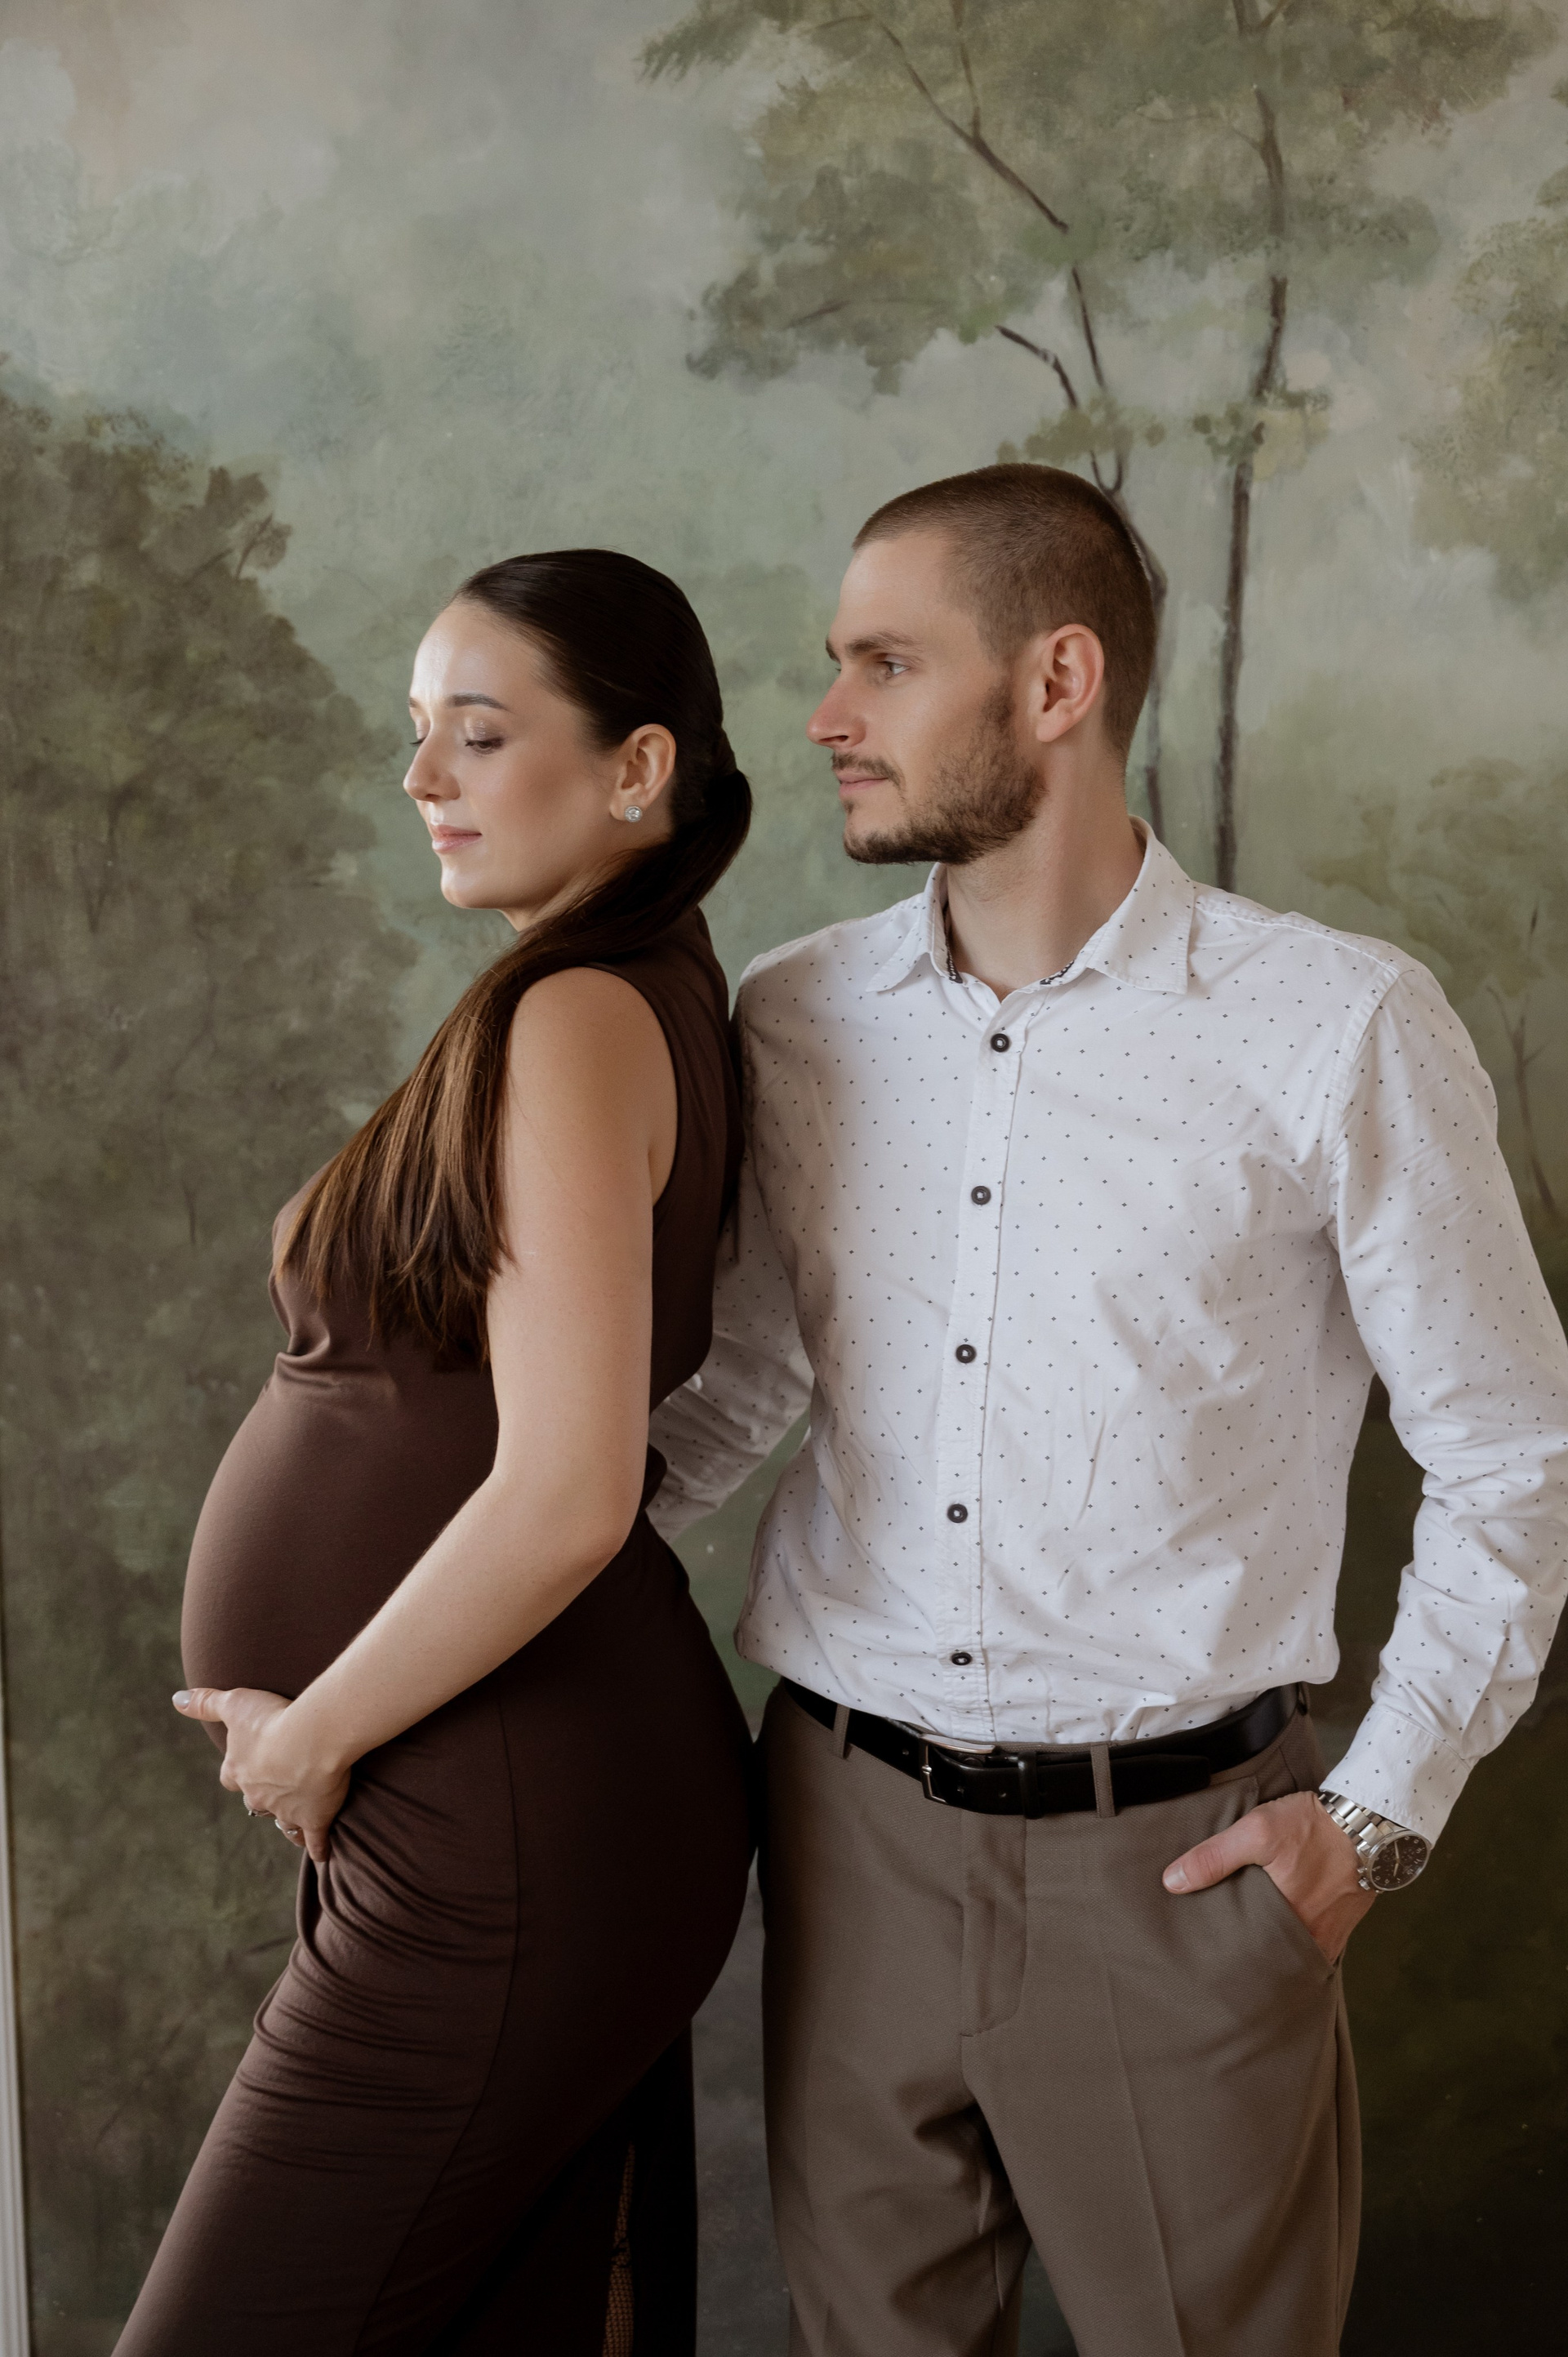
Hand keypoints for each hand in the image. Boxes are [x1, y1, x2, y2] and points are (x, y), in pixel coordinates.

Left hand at [173, 1688, 349, 1865]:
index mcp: (238, 1770)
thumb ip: (205, 1703)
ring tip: (294, 1822)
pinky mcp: (313, 1819)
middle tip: (275, 1791)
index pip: (229, 1777)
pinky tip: (321, 1854)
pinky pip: (313, 1840)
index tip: (242, 1769)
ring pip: (282, 1823)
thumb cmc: (272, 1719)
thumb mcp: (235, 1703)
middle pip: (254, 1802)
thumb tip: (175, 1700)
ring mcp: (285, 1810)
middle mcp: (257, 1795)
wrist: (310, 1739)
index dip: (235, 1773)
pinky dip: (317, 1848)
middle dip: (262, 1797)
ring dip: (287, 1822)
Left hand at [1162, 1791, 1374, 1961]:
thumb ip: (1214, 1857)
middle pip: (1272, 1956)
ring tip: (1247, 1941)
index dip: (1228, 1958)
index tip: (1205, 1957)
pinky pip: (1316, 1942)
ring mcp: (1332, 1934)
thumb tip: (1172, 1882)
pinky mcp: (1344, 1924)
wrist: (1370, 1819)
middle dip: (1249, 1956)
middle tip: (1220, 1954)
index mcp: (1288, 1921)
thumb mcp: (1257, 1831)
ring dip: (1273, 1947)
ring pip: (1294, 1951)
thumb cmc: (1314, 1826)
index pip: (1250, 1955)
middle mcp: (1313, 1937)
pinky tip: (1281, 1928)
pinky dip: (1297, 1938)